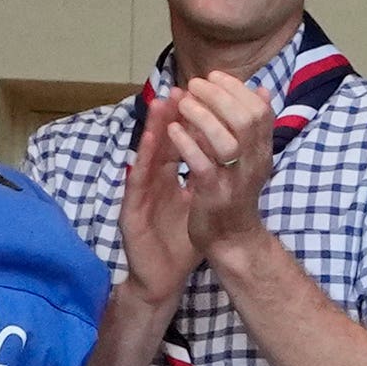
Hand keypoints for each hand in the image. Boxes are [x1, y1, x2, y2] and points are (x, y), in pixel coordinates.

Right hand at [114, 107, 200, 307]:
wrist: (161, 278)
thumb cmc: (179, 242)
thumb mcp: (200, 203)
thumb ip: (212, 175)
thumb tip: (235, 151)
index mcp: (169, 177)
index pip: (181, 141)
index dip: (192, 119)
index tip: (205, 95)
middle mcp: (153, 180)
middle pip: (163, 141)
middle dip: (172, 114)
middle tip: (182, 87)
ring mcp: (140, 194)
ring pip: (147, 156)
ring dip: (153, 129)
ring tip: (161, 102)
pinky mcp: (131, 211)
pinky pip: (137, 183)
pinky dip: (142, 162)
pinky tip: (148, 145)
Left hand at [167, 72, 278, 260]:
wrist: (233, 242)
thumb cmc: (237, 194)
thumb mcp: (250, 158)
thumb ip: (253, 126)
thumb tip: (263, 90)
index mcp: (262, 151)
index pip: (259, 109)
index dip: (236, 88)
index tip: (213, 76)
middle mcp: (254, 163)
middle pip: (246, 119)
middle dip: (218, 96)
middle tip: (194, 84)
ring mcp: (235, 180)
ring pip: (225, 140)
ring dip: (202, 116)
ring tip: (183, 103)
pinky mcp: (214, 196)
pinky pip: (202, 165)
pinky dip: (187, 144)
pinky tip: (172, 130)